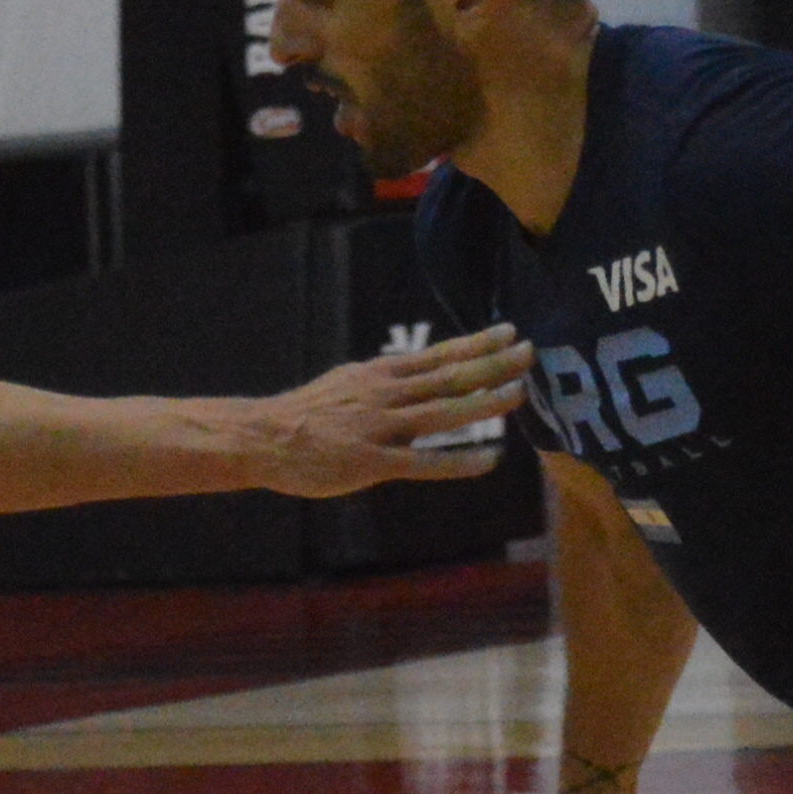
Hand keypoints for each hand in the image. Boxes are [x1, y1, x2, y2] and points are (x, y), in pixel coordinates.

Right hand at [254, 327, 533, 495]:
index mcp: (381, 375)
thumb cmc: (305, 415)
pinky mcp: (371, 462)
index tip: (509, 331)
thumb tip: (416, 377)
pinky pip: (424, 462)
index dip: (477, 343)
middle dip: (493, 364)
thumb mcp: (347, 384)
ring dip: (485, 402)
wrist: (263, 437)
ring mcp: (380, 427)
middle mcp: (386, 394)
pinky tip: (490, 459)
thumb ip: (385, 383)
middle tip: (529, 351)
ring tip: (518, 394)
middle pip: (449, 376)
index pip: (439, 355)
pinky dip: (459, 461)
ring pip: (443, 412)